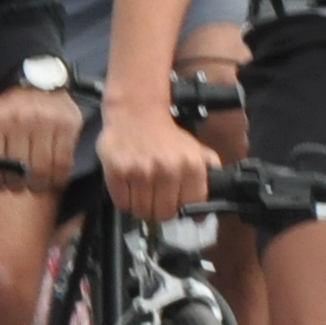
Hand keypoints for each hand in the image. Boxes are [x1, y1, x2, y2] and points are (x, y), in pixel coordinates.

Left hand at [0, 85, 80, 188]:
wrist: (39, 82)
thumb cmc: (10, 109)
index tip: (0, 185)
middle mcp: (19, 120)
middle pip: (19, 169)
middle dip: (18, 185)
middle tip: (20, 186)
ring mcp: (45, 122)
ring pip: (42, 169)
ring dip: (39, 184)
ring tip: (36, 185)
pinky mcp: (66, 125)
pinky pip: (62, 161)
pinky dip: (58, 176)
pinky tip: (53, 179)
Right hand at [100, 105, 217, 224]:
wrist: (136, 111)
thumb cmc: (165, 134)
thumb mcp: (195, 149)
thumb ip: (207, 175)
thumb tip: (203, 213)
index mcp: (191, 166)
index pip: (189, 207)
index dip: (180, 208)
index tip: (174, 203)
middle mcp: (168, 169)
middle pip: (163, 214)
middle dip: (158, 210)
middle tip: (153, 197)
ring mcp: (141, 171)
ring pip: (141, 211)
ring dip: (140, 206)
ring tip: (140, 189)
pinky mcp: (118, 171)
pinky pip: (122, 203)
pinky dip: (124, 199)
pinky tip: (128, 185)